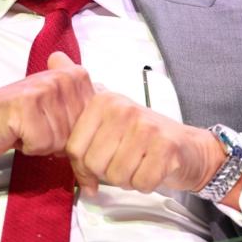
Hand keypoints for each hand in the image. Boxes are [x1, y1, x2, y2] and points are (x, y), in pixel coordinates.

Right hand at [0, 51, 92, 176]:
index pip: (95, 124)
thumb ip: (85, 118)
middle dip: (57, 142)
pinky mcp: (27, 107)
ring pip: (62, 142)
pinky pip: (42, 145)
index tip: (52, 127)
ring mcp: (45, 90)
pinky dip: (28, 146)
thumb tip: (120, 144)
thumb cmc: (18, 121)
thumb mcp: (59, 114)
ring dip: (42, 144)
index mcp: (76, 77)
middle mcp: (64, 78)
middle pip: (79, 134)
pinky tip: (16, 132)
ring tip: (25, 128)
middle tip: (35, 127)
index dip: (74, 137)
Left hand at [63, 91, 228, 196]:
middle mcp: (124, 109)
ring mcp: (146, 127)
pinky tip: (153, 169)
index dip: (83, 169)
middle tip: (124, 162)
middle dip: (108, 174)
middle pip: (95, 165)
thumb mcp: (106, 117)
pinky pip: (141, 182)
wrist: (187, 147)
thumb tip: (53, 57)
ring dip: (128, 179)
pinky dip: (146, 183)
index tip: (96, 167)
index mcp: (104, 101)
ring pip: (117, 176)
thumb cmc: (141, 138)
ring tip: (139, 163)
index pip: (75, 150)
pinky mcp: (166, 147)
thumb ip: (78, 96)